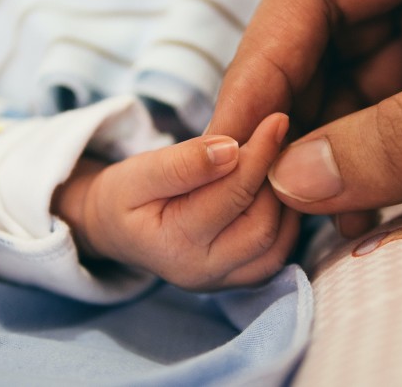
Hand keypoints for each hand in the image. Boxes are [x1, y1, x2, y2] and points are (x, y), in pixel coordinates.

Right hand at [53, 113, 298, 290]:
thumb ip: (182, 163)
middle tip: (278, 139)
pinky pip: (277, 254)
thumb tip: (231, 149)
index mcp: (174, 245)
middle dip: (275, 179)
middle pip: (262, 226)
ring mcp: (223, 281)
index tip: (276, 119)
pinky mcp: (238, 279)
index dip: (259, 154)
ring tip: (276, 161)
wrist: (116, 229)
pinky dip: (285, 220)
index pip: (232, 195)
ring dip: (285, 200)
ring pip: (277, 244)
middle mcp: (202, 272)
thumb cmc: (125, 196)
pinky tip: (274, 188)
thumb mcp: (139, 172)